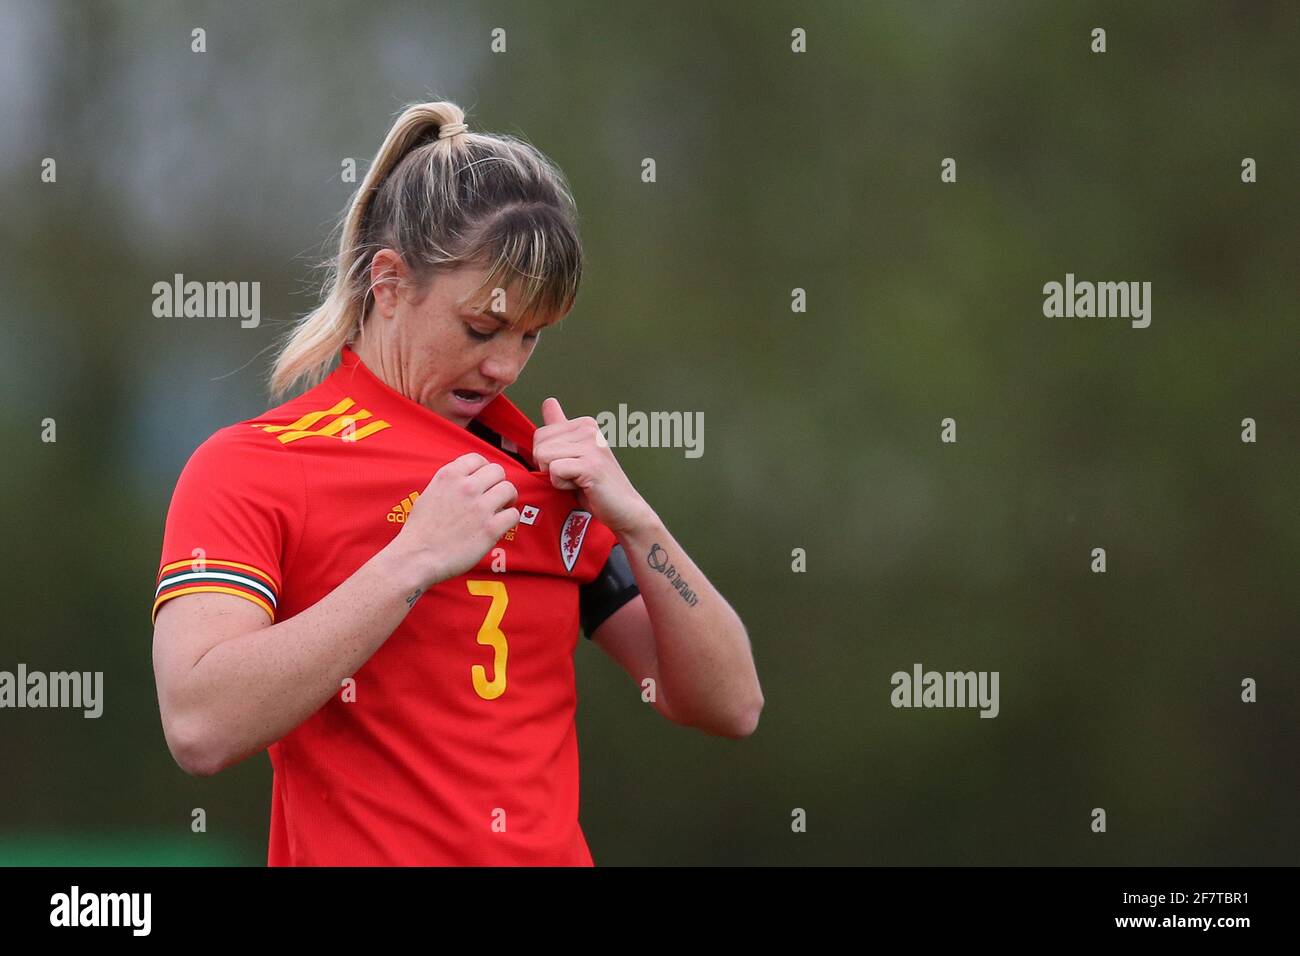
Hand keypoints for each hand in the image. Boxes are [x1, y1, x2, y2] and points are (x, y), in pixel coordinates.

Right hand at [393, 452, 519, 586]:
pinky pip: (513, 514)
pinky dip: (510, 519)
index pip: (477, 458)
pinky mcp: (490, 528)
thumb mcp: (428, 494)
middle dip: (498, 483)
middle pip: (498, 471)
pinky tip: (500, 526)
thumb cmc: (419, 531)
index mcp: (448, 476)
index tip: (485, 480)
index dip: (484, 469)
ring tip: (502, 509)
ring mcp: (480, 507)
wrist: (416, 558)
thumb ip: (449, 484)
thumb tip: (466, 482)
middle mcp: (466, 487)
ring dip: (508, 499)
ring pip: (509, 489)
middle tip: (495, 496)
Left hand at [533, 397, 651, 534]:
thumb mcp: (576, 452)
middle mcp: (588, 429)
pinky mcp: (590, 465)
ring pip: (544, 457)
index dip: (548, 457)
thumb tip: (548, 401)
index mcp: (584, 424)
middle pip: (539, 445)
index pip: (540, 434)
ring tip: (578, 480)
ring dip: (556, 477)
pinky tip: (581, 486)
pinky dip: (562, 485)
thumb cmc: (597, 485)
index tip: (571, 465)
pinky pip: (555, 471)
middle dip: (548, 466)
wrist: (623, 509)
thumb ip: (560, 428)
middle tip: (574, 475)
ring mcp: (591, 446)